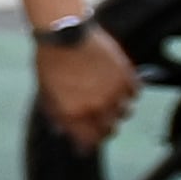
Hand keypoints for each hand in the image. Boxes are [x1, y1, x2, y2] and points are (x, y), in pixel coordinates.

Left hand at [35, 28, 139, 149]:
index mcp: (74, 113)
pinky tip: (118, 88)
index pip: (88, 141)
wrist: (65, 33)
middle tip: (99, 124)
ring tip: (108, 102)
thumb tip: (64, 131)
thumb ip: (58, 114)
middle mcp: (97, 107)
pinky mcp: (127, 76)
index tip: (86, 146)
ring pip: (124, 113)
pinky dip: (128, 93)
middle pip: (110, 130)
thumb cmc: (50, 61)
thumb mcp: (46, 92)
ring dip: (117, 111)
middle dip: (104, 130)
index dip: (87, 145)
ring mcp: (114, 92)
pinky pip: (134, 93)